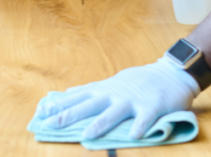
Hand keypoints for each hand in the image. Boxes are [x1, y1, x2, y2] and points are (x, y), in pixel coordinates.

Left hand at [35, 58, 199, 139]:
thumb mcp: (111, 83)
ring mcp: (133, 100)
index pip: (77, 98)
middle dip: (70, 115)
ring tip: (87, 136)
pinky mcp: (152, 107)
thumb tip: (68, 93)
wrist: (170, 74)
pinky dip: (139, 127)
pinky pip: (145, 118)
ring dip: (100, 124)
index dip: (59, 105)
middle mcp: (115, 94)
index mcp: (104, 90)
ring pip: (114, 113)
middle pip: (89, 105)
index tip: (40, 112)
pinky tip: (134, 135)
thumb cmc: (139, 81)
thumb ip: (91, 91)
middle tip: (51, 124)